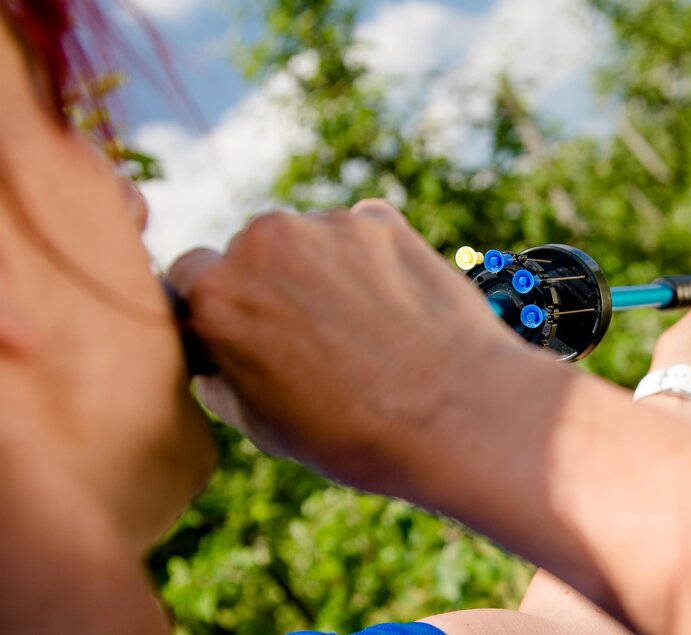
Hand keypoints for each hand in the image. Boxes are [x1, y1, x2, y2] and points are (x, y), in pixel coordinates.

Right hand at [166, 200, 523, 490]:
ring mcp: (323, 226)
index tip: (245, 328)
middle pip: (249, 251)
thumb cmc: (356, 434)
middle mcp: (260, 246)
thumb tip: (213, 367)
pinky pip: (360, 229)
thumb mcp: (266, 429)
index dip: (217, 305)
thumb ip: (223, 384)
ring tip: (365, 328)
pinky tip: (395, 305)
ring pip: (306, 238)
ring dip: (321, 267)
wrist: (457, 414)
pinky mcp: (380, 221)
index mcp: (215, 298)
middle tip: (315, 336)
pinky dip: (370, 256)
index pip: (189, 276)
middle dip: (271, 283)